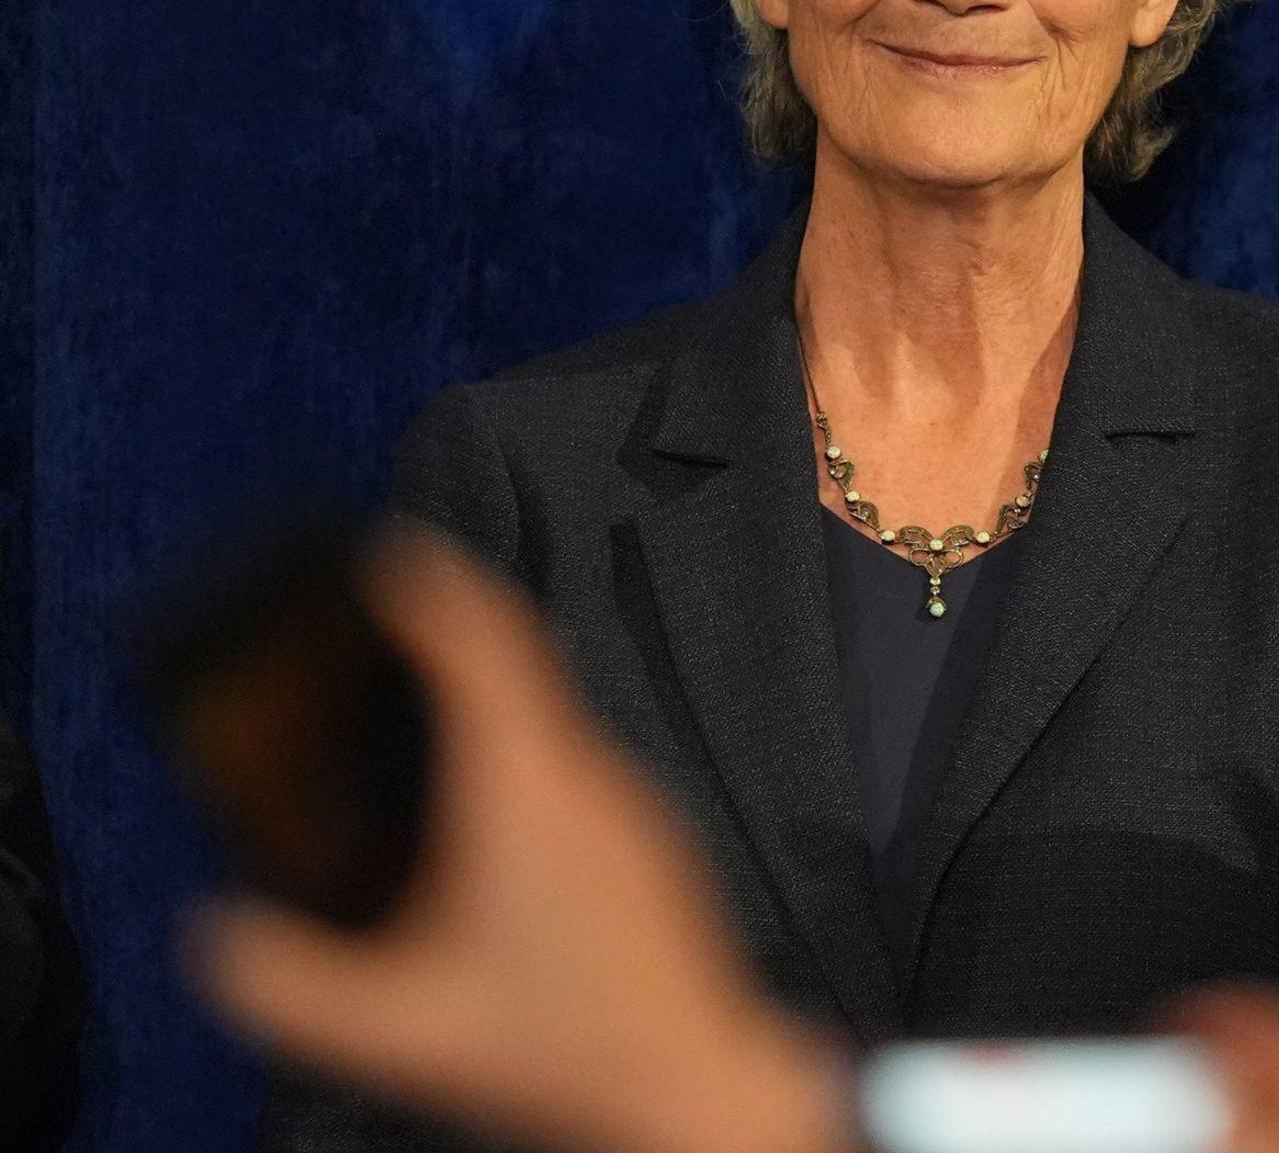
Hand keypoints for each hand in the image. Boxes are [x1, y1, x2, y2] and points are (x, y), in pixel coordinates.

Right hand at [188, 532, 848, 1152]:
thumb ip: (284, 982)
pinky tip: (478, 830)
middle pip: (517, 681)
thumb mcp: (391, 1030)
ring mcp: (633, 816)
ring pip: (549, 736)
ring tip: (415, 732)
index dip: (436, 591)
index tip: (396, 553)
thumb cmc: (561, 1054)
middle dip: (444, 654)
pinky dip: (519, 773)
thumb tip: (218, 934)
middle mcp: (593, 784)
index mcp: (529, 792)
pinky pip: (574, 781)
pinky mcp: (651, 854)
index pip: (486, 649)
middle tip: (385, 638)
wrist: (694, 1091)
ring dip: (483, 721)